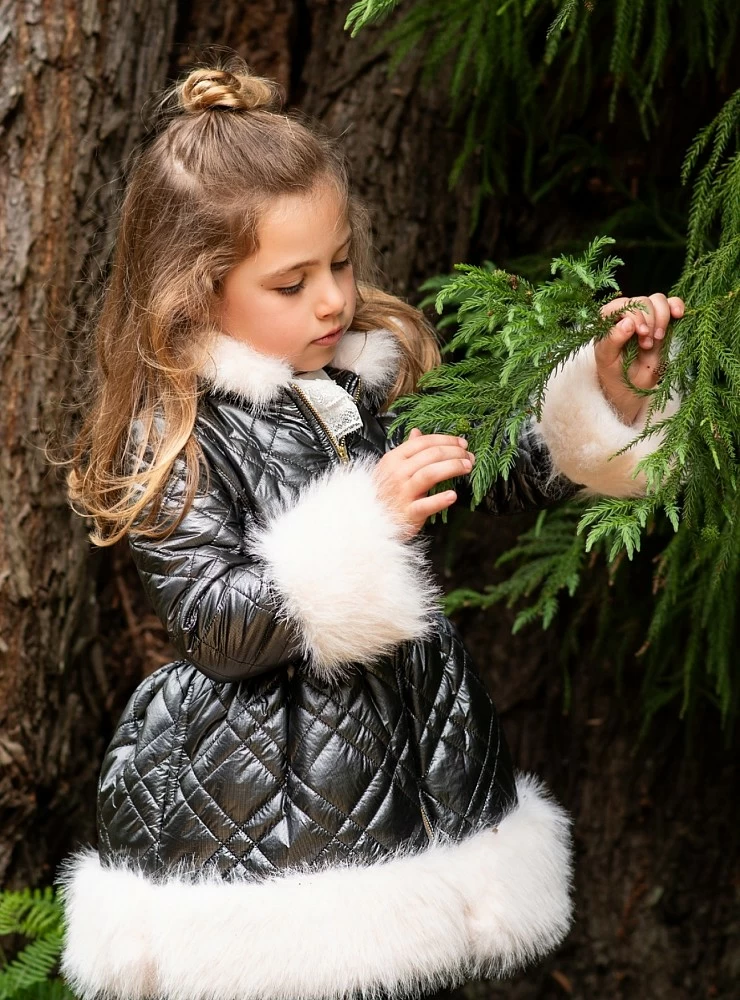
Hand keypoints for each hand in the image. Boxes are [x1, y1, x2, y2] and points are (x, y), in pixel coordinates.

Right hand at [373, 429, 474, 537]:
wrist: (370, 519)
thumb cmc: (384, 492)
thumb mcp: (391, 467)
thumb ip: (406, 450)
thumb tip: (417, 432)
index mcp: (394, 459)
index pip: (423, 442)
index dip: (446, 440)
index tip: (462, 443)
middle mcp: (397, 473)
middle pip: (431, 455)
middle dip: (455, 452)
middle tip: (469, 456)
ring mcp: (402, 493)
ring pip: (430, 474)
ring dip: (452, 467)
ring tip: (467, 467)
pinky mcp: (408, 512)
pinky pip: (425, 504)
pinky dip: (440, 500)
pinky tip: (453, 495)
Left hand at [595, 293, 684, 424]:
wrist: (631, 387)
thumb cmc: (614, 371)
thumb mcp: (607, 359)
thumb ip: (613, 339)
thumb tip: (627, 322)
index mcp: (607, 319)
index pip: (620, 304)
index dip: (634, 315)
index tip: (641, 334)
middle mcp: (626, 314)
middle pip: (642, 301)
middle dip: (649, 321)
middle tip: (646, 344)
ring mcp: (645, 316)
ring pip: (658, 300)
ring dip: (662, 318)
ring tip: (657, 338)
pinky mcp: (662, 321)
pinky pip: (671, 303)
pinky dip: (677, 306)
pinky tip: (679, 315)